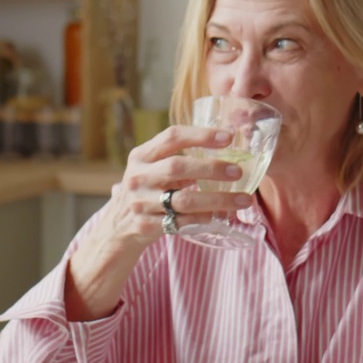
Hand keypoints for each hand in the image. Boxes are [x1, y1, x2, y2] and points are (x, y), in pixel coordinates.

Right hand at [98, 125, 254, 247]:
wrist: (117, 226)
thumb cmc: (146, 191)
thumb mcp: (152, 169)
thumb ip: (178, 158)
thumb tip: (227, 149)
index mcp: (141, 156)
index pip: (172, 137)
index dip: (201, 135)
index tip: (228, 137)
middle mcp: (138, 176)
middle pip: (177, 167)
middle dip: (212, 168)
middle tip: (238, 171)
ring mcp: (139, 202)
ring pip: (184, 200)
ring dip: (218, 200)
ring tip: (244, 200)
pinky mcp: (144, 226)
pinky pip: (181, 223)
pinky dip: (203, 219)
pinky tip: (220, 217)